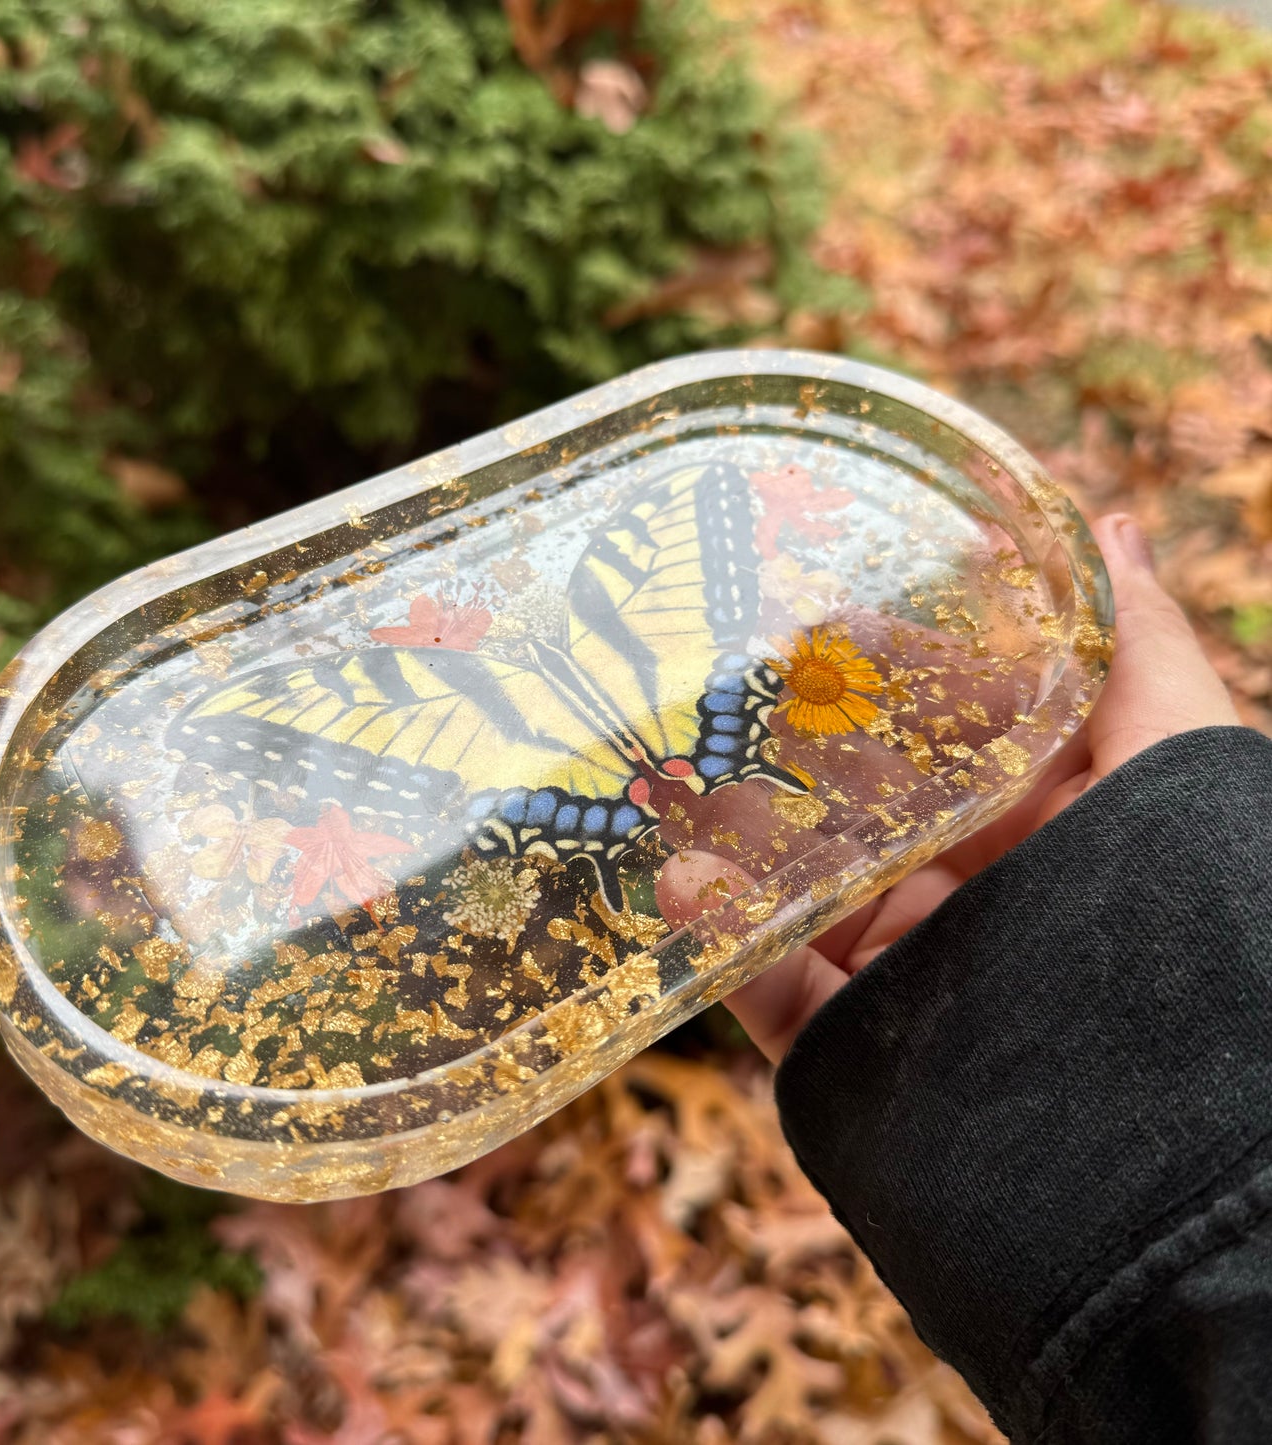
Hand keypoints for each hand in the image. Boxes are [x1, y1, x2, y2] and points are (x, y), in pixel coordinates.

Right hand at [721, 513, 1241, 1064]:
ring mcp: (905, 969)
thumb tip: (1116, 527)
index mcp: (1041, 830)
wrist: (1153, 1146)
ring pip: (798, 884)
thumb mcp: (1174, 768)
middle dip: (795, 739)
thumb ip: (1140, 656)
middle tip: (728, 676)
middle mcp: (968, 895)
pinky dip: (716, 935)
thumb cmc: (1177, 926)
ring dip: (734, 829)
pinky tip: (677, 878)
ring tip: (677, 770)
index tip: (832, 610)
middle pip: (861, 801)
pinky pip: (766, 981)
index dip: (897, 668)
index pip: (954, 730)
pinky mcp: (850, 1042)